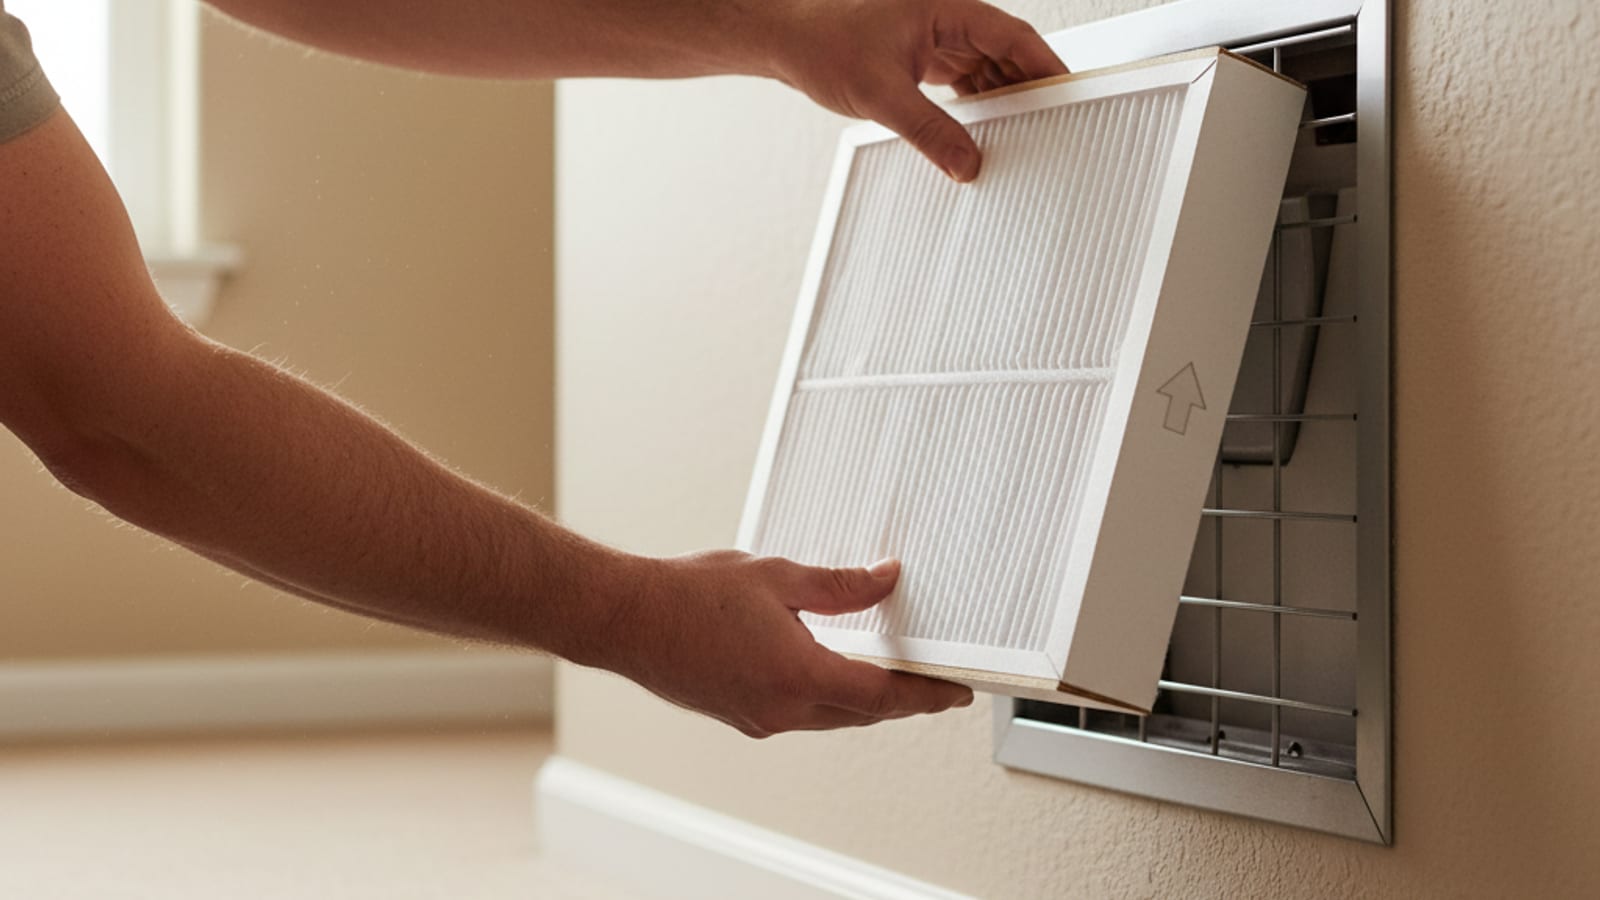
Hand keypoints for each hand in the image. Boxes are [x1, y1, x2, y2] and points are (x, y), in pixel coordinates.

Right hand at [599, 550, 973, 737]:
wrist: (625, 618)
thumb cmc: (689, 594)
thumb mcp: (778, 576)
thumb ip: (840, 585)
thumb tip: (885, 582)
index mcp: (798, 675)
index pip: (883, 696)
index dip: (927, 695)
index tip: (957, 693)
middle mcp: (782, 709)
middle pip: (862, 713)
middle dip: (902, 700)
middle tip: (933, 684)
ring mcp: (759, 718)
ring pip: (831, 717)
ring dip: (864, 701)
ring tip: (889, 675)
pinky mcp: (740, 716)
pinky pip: (800, 713)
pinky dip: (827, 698)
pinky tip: (829, 671)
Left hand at [761, 0, 1067, 180]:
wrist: (785, 39)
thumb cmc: (823, 43)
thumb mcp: (881, 96)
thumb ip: (929, 132)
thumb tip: (966, 165)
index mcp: (947, 8)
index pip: (1015, 36)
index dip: (1046, 66)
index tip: (1070, 94)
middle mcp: (946, 17)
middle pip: (1007, 51)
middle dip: (1030, 86)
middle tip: (1054, 124)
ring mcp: (934, 35)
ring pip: (986, 65)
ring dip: (1003, 96)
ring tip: (1024, 132)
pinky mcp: (920, 54)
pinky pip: (963, 76)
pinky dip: (976, 101)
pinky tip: (984, 129)